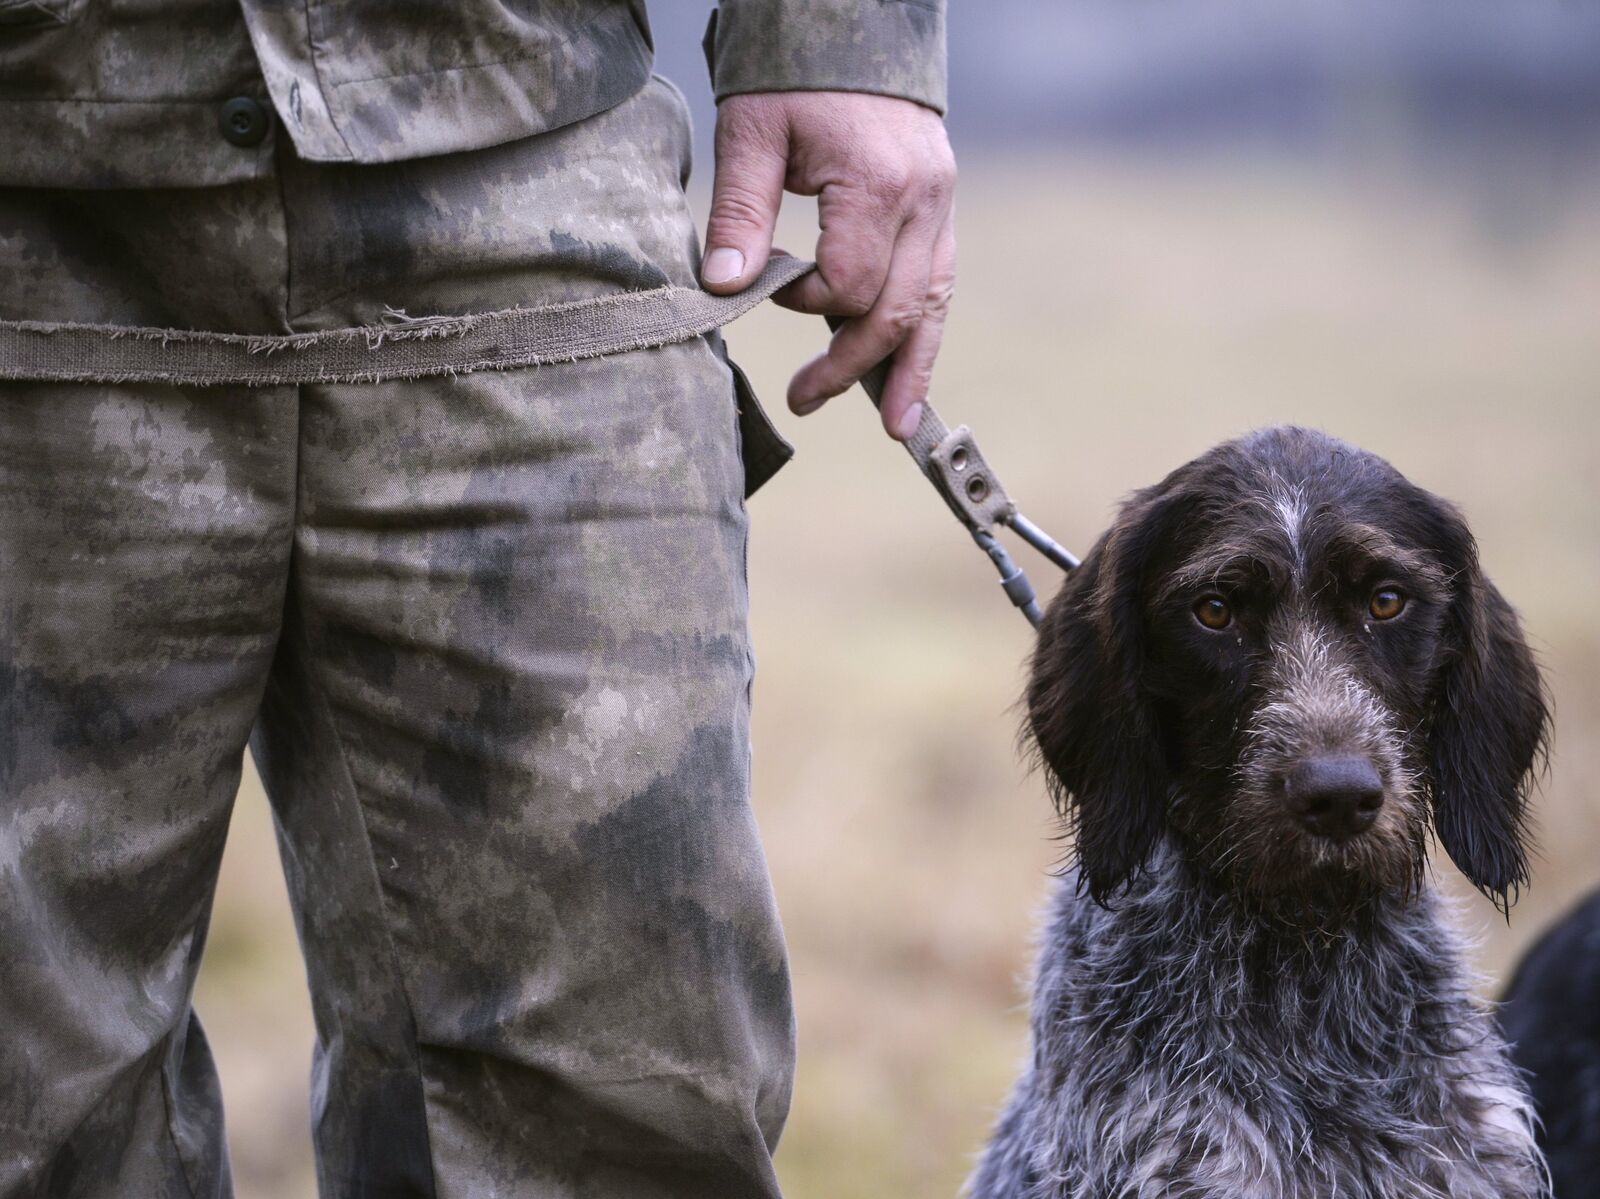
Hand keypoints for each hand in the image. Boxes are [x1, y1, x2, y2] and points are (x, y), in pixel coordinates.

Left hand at [701, 91, 956, 441]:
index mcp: (878, 185)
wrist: (852, 20)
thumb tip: (722, 288)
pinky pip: (939, 280)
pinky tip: (907, 368)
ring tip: (895, 423)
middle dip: (855, 365)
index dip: (804, 305)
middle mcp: (924, 201)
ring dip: (912, 367)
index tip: (770, 288)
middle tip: (807, 399)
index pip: (847, 285)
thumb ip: (740, 214)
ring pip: (934, 304)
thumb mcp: (753, 135)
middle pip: (898, 310)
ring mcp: (942, 203)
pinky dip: (922, 327)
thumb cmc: (795, 76)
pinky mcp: (942, 205)